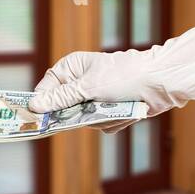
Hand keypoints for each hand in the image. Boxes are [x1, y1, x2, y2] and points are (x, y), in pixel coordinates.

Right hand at [29, 17, 194, 130]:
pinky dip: (113, 121)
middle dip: (80, 113)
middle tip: (92, 108)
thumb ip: (60, 99)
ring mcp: (95, 98)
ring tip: (117, 106)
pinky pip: (100, 125)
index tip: (40, 118)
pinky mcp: (109, 110)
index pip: (45, 89)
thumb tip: (33, 105)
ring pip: (83, 121)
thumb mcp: (89, 88)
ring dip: (100, 118)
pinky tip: (125, 111)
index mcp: (70, 68)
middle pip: (63, 109)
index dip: (44, 104)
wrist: (161, 83)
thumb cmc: (124, 76)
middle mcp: (80, 83)